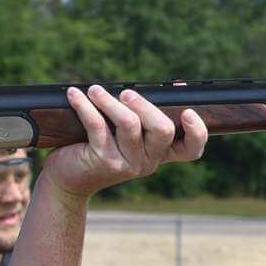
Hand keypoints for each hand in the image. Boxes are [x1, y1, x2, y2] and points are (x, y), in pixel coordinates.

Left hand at [44, 85, 206, 197]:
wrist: (69, 180)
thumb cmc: (98, 148)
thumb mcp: (125, 132)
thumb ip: (145, 113)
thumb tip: (177, 85)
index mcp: (159, 153)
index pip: (191, 149)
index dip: (196, 132)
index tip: (188, 112)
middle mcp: (148, 161)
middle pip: (162, 129)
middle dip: (145, 104)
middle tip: (126, 93)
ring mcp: (127, 164)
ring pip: (129, 123)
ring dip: (110, 100)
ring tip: (94, 90)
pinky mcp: (104, 161)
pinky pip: (98, 125)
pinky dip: (85, 105)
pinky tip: (74, 95)